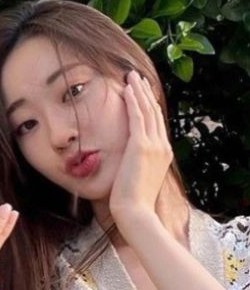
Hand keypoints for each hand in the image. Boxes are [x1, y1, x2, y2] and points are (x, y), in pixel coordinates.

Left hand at [109, 69, 173, 227]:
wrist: (136, 213)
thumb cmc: (133, 203)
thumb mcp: (138, 181)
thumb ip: (136, 167)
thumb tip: (127, 164)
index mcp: (163, 155)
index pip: (157, 124)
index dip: (149, 106)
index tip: (142, 94)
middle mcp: (162, 147)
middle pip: (154, 113)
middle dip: (145, 93)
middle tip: (137, 78)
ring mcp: (153, 146)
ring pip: (146, 111)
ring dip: (138, 91)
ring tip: (131, 76)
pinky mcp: (141, 146)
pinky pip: (137, 117)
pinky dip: (133, 101)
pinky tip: (127, 90)